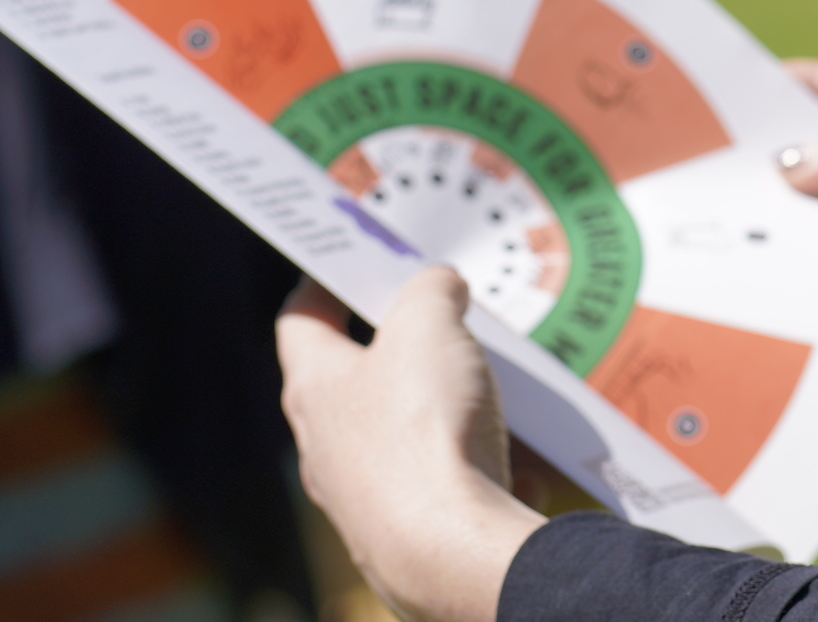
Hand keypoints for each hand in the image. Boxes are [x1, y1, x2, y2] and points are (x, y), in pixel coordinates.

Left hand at [279, 271, 544, 621]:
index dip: (323, 285)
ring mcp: (366, 501)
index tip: (345, 264)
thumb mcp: (431, 326)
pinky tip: (516, 470)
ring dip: (452, 415)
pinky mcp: (408, 540)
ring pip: (408, 442)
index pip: (300, 322)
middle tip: (441, 319)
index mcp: (317, 389)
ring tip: (496, 395)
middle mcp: (329, 450)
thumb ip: (431, 291)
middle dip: (404, 351)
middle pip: (357, 384)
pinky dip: (482, 475)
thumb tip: (439, 286)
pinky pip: (448, 494)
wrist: (452, 553)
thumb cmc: (426, 434)